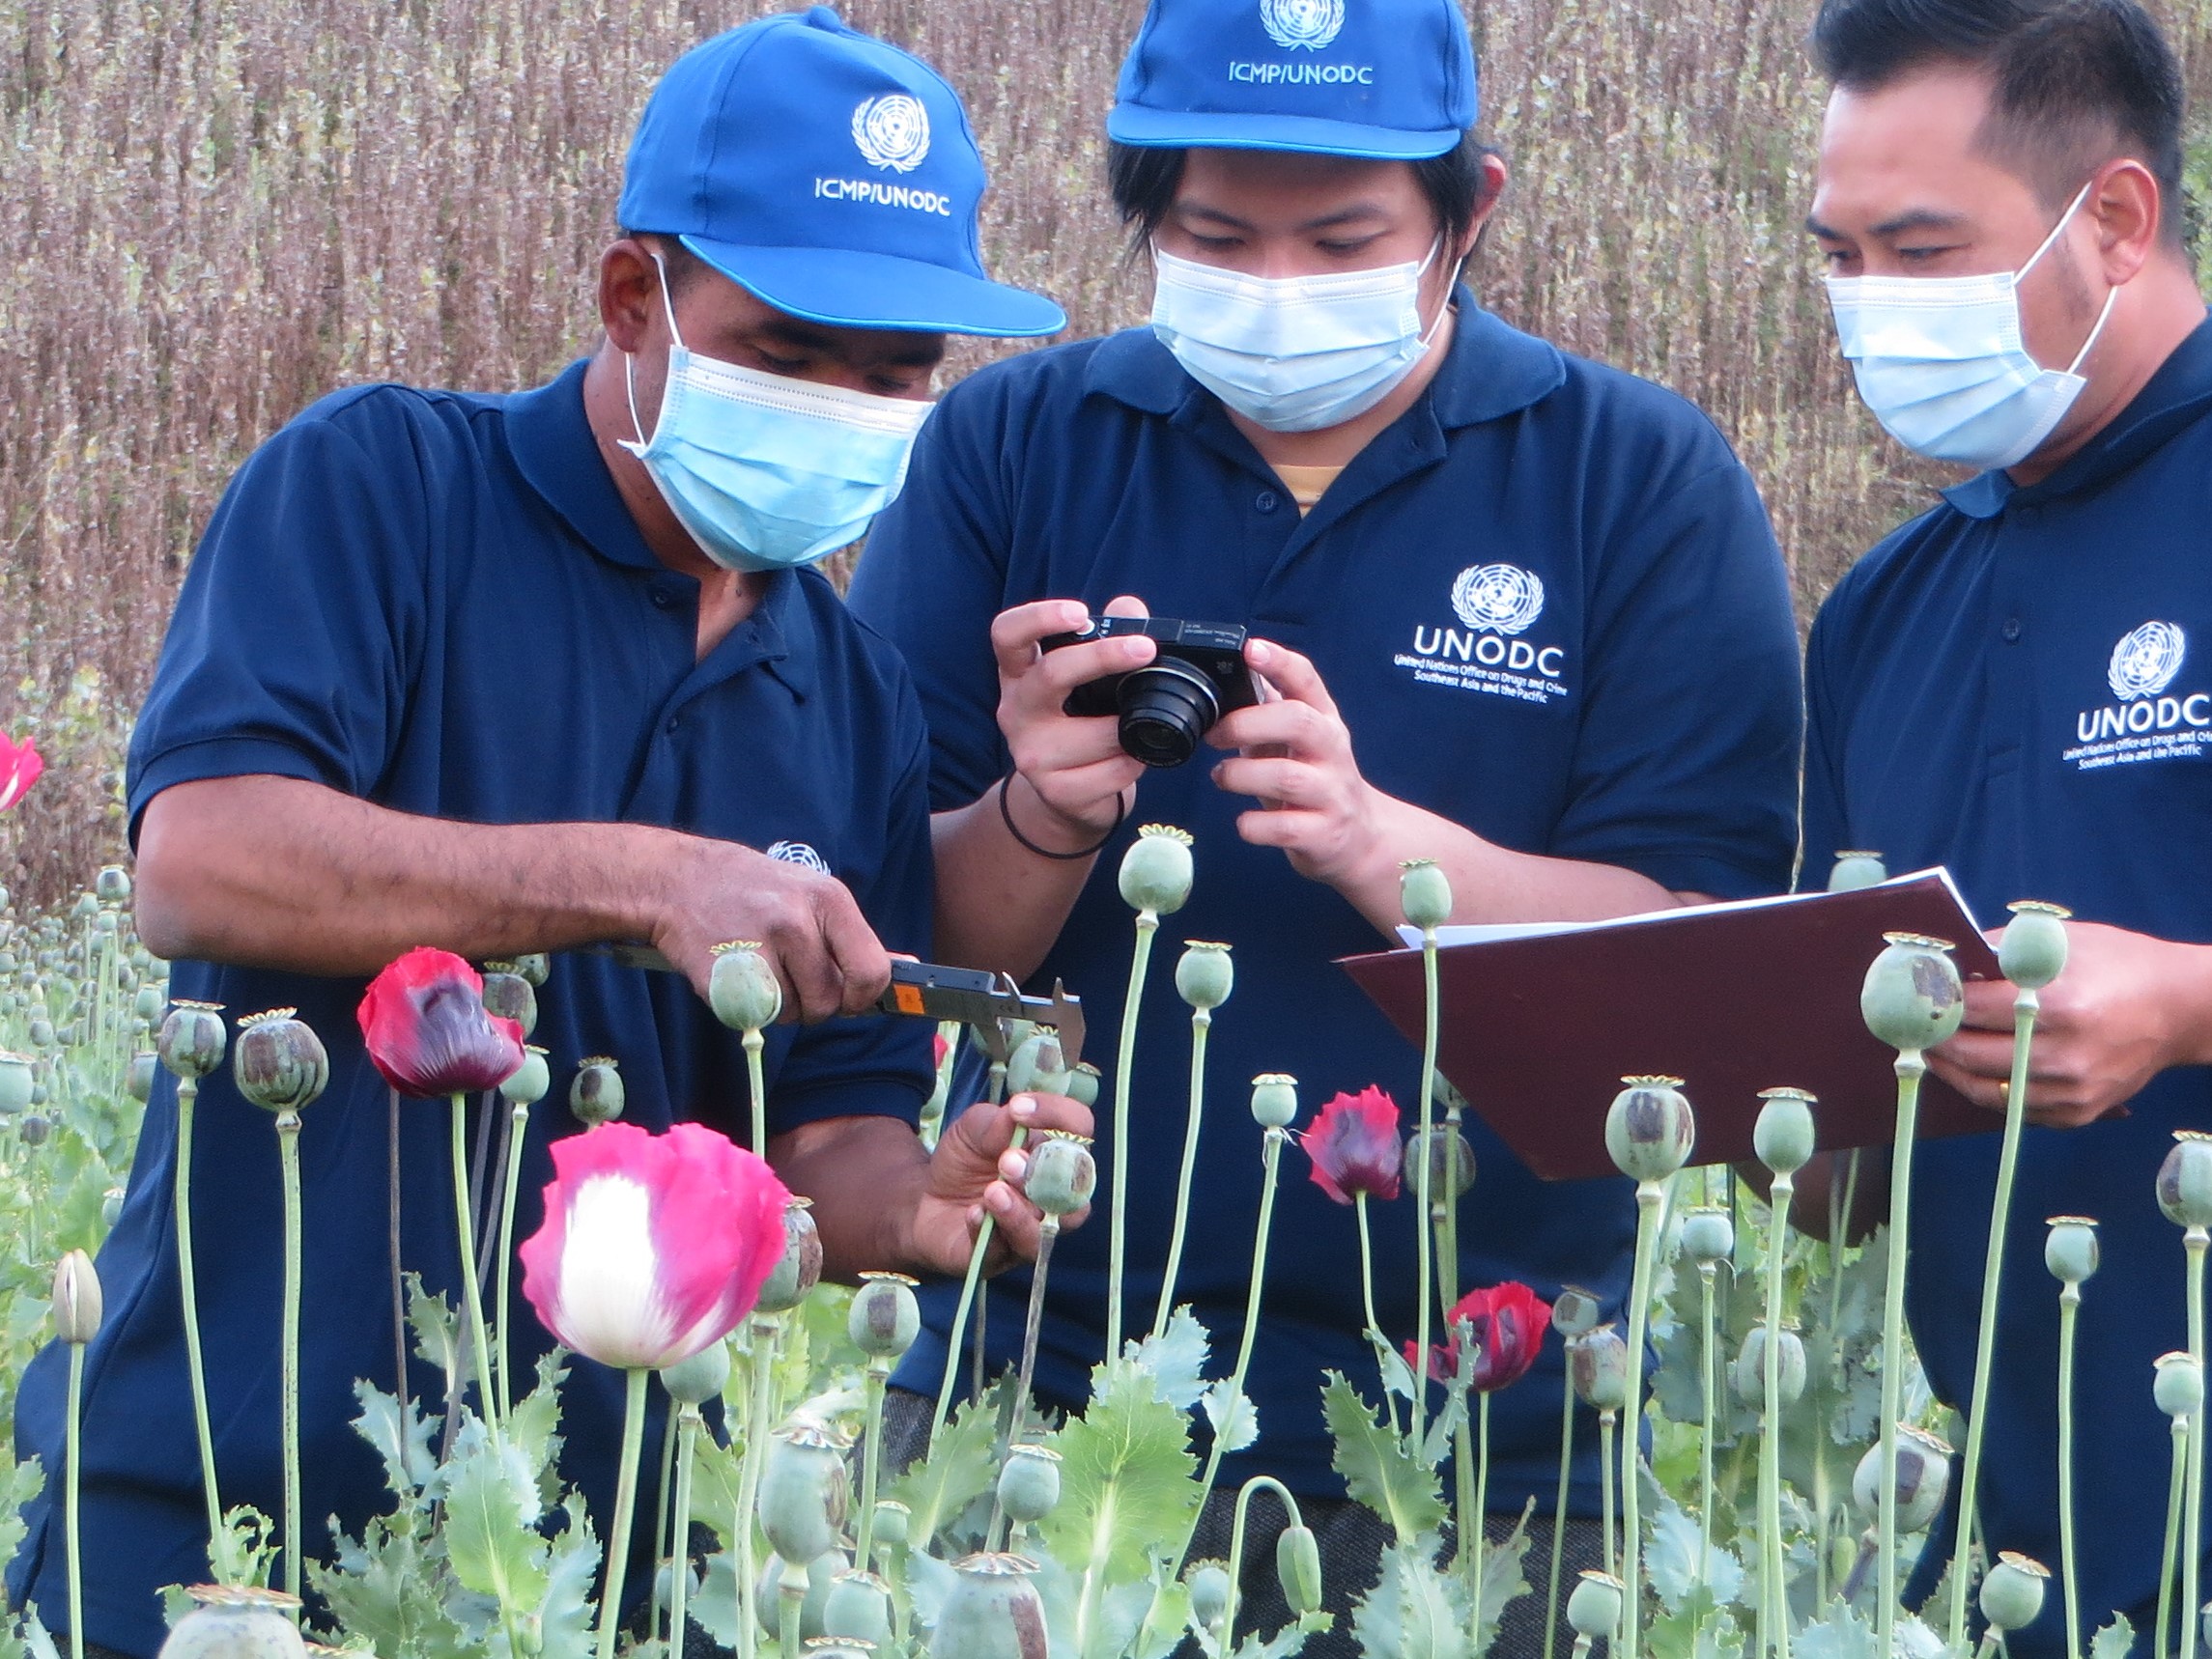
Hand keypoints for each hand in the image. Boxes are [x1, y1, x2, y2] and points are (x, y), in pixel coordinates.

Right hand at [652, 839, 891, 1023]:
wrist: (679, 879)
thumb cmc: (755, 894)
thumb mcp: (812, 898)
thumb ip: (853, 939)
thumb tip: (907, 966)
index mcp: (830, 899)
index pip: (872, 971)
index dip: (861, 997)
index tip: (844, 996)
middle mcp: (798, 918)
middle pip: (829, 1001)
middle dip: (815, 1006)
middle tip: (792, 982)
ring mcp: (759, 943)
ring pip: (792, 1014)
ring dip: (779, 1007)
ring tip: (761, 971)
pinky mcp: (724, 970)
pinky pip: (756, 1016)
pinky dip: (749, 1009)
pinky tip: (738, 976)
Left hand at [907, 1091, 1096, 1274]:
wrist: (925, 1202)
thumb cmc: (964, 1163)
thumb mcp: (970, 1130)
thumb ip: (993, 1121)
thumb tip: (1016, 1113)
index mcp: (1054, 1153)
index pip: (1079, 1129)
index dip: (1058, 1115)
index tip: (1018, 1108)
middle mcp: (1054, 1193)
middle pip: (1073, 1186)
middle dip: (1043, 1171)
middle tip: (1007, 1159)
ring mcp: (1032, 1228)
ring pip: (1047, 1230)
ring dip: (1021, 1209)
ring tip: (993, 1191)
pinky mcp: (1002, 1256)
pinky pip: (1006, 1249)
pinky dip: (990, 1228)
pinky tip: (973, 1213)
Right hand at [990, 595, 1151, 852]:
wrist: (1065, 795)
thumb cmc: (1079, 723)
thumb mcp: (1087, 678)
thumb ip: (1109, 634)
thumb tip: (1130, 610)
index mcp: (1019, 674)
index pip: (1007, 634)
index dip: (1039, 617)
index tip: (1080, 612)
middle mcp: (1016, 711)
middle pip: (1051, 674)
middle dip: (1102, 657)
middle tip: (1144, 648)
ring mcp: (1030, 754)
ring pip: (1096, 732)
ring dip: (1130, 727)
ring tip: (1142, 725)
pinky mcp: (1054, 790)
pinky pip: (1111, 771)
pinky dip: (1134, 762)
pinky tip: (1134, 757)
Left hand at [1208, 637, 1385, 888]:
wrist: (1359, 837)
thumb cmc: (1314, 781)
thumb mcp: (1297, 742)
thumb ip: (1267, 714)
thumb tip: (1223, 684)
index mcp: (1324, 721)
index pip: (1307, 681)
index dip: (1279, 662)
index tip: (1250, 649)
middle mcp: (1333, 752)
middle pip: (1300, 722)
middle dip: (1249, 724)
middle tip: (1216, 735)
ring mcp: (1331, 794)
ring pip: (1288, 777)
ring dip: (1243, 775)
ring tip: (1222, 776)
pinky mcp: (1324, 834)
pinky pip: (1284, 828)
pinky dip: (1255, 824)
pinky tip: (1245, 821)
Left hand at [1928, 920, 2211, 1127]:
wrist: (2179, 1009)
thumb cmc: (2118, 964)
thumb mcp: (2063, 940)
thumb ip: (2002, 949)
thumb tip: (1947, 962)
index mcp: (2057, 1005)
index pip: (1972, 1008)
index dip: (1936, 1001)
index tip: (1910, 995)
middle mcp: (2064, 1054)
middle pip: (1970, 1055)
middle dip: (1934, 1040)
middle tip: (1910, 1028)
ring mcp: (2072, 1090)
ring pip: (1986, 1090)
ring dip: (1950, 1071)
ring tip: (1930, 1051)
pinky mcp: (2078, 1112)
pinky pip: (2014, 1109)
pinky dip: (1985, 1090)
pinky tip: (1968, 1071)